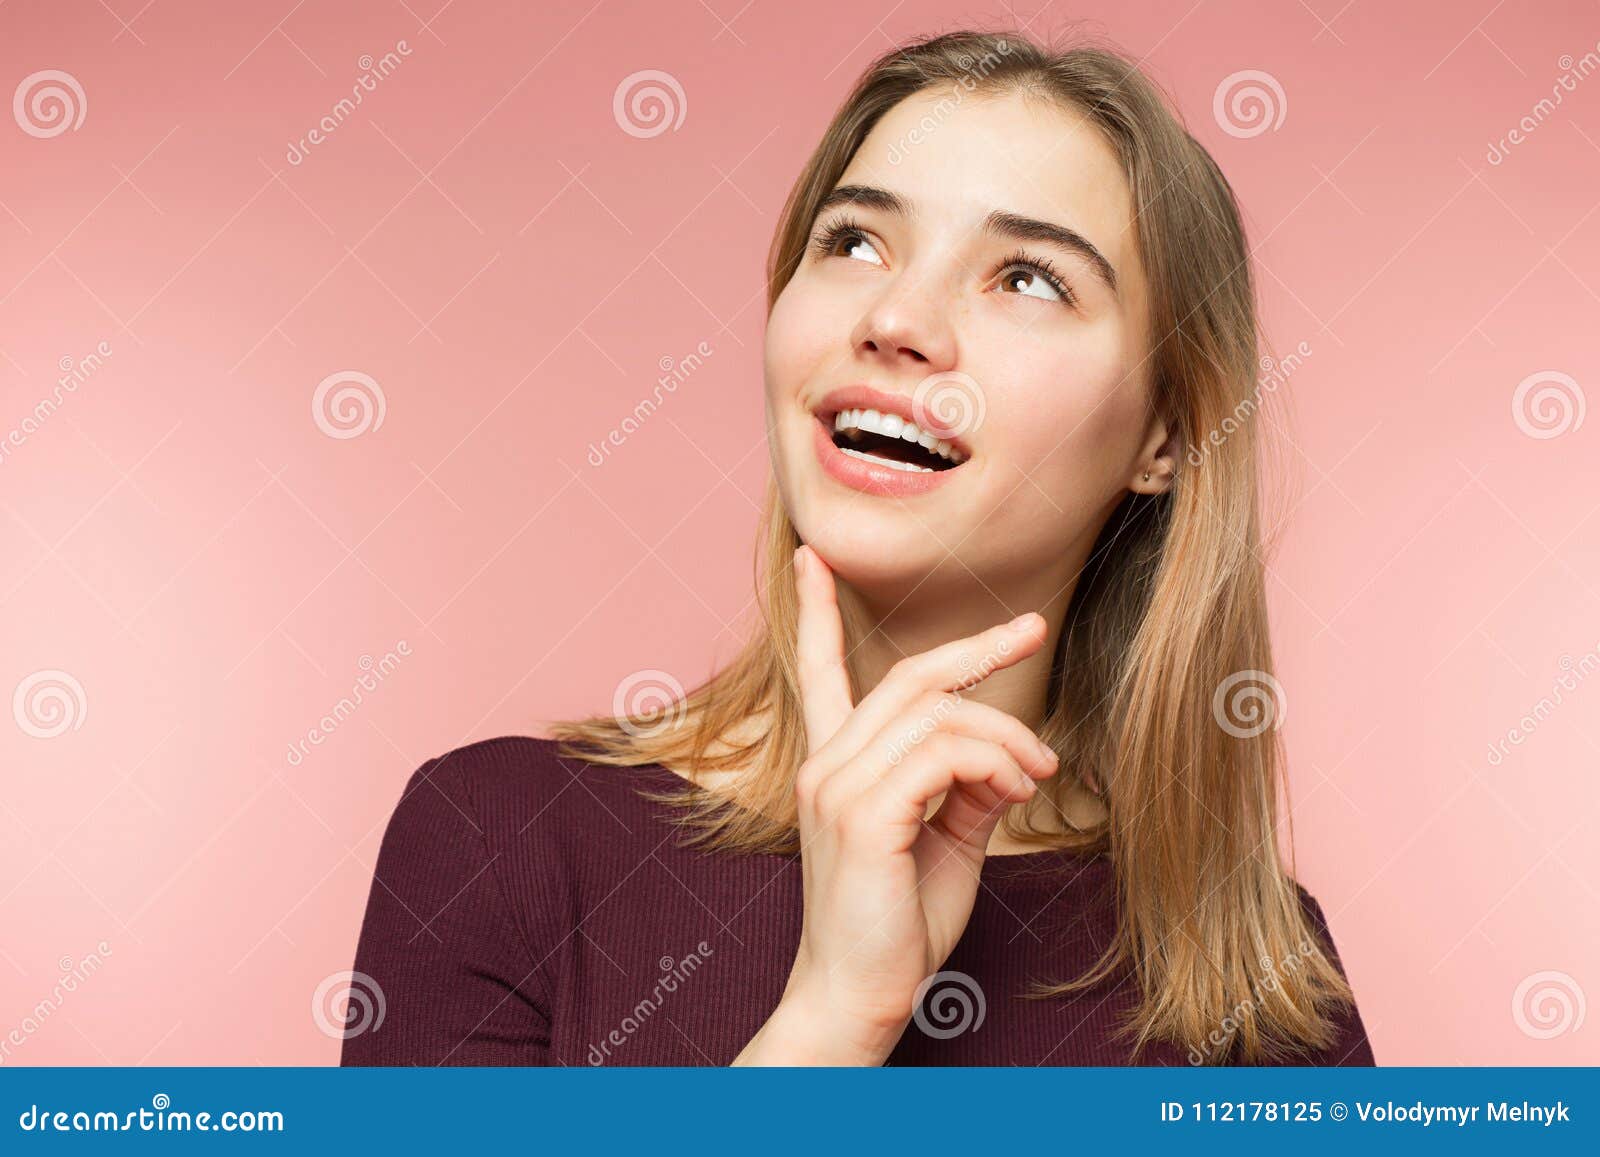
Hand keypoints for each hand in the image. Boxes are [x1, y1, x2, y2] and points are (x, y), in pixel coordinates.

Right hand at [763, 542, 1058, 1062]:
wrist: (858, 997)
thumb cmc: (898, 925)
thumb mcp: (944, 841)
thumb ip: (966, 787)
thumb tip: (1004, 752)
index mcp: (834, 767)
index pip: (817, 673)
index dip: (816, 613)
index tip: (811, 559)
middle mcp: (826, 766)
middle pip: (910, 679)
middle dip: (976, 647)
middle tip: (1032, 626)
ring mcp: (838, 787)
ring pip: (939, 713)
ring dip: (1008, 735)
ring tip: (1039, 774)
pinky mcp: (865, 815)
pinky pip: (947, 755)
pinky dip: (996, 764)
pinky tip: (1016, 793)